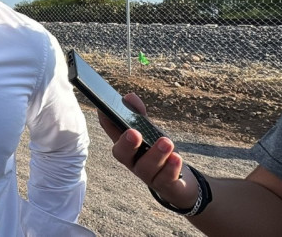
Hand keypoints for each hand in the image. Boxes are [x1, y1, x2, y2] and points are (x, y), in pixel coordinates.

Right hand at [99, 93, 197, 208]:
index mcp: (125, 144)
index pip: (111, 130)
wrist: (177, 183)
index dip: (106, 119)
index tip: (104, 108)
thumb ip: (140, 116)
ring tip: (166, 142)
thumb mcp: (150, 132)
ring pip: (146, 167)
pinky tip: (176, 158)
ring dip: (156, 154)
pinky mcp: (165, 185)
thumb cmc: (157, 153)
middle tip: (134, 133)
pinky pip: (165, 179)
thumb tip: (129, 96)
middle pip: (122, 154)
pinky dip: (171, 168)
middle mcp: (132, 161)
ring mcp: (147, 175)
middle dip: (127, 143)